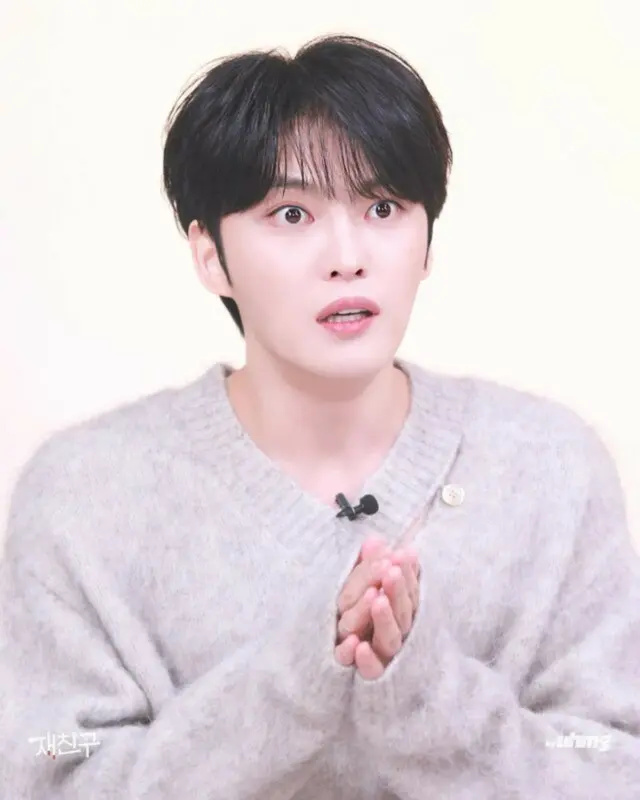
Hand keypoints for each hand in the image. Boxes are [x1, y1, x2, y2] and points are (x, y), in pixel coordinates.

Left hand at [335, 536, 419, 679]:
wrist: (354, 676)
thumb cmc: (363, 624)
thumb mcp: (365, 591)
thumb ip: (372, 568)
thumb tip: (375, 539)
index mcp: (399, 613)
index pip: (408, 592)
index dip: (407, 574)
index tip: (404, 553)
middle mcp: (397, 634)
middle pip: (402, 613)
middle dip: (398, 591)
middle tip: (392, 571)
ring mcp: (386, 657)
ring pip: (390, 640)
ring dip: (384, 620)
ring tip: (377, 599)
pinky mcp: (372, 678)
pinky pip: (372, 671)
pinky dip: (368, 660)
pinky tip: (358, 647)